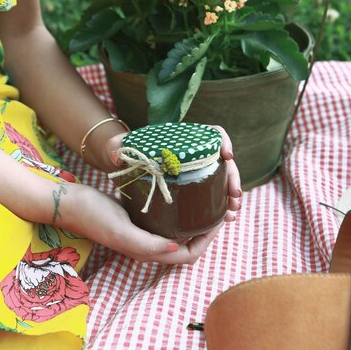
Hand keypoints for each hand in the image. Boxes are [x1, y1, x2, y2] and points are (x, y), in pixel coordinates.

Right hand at [61, 184, 221, 264]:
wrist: (69, 203)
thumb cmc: (94, 216)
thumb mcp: (121, 230)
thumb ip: (147, 244)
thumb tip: (176, 250)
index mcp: (148, 252)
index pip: (189, 255)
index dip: (207, 242)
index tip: (217, 221)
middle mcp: (149, 245)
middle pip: (187, 246)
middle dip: (206, 233)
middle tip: (218, 210)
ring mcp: (144, 232)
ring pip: (178, 233)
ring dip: (195, 222)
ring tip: (207, 202)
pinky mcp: (139, 219)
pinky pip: (167, 220)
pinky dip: (181, 212)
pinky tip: (185, 196)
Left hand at [105, 124, 242, 220]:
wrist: (120, 160)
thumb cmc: (121, 150)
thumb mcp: (118, 146)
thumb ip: (116, 147)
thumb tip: (116, 156)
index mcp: (182, 138)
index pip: (212, 132)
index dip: (223, 141)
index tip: (227, 155)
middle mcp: (194, 152)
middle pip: (223, 161)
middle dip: (233, 179)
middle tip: (234, 196)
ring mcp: (195, 169)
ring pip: (222, 180)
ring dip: (230, 196)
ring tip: (231, 212)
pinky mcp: (192, 184)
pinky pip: (213, 193)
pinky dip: (221, 205)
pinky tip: (224, 217)